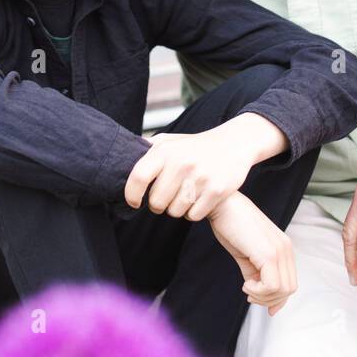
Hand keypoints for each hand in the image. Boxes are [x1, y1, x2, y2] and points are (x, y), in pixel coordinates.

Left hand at [124, 114, 283, 220]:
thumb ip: (148, 150)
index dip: (131, 195)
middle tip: (167, 197)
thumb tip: (122, 160)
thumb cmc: (195, 145)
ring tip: (185, 195)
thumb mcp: (170, 141)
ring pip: (175, 212)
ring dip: (177, 209)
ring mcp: (200, 177)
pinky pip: (194, 215)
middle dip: (159, 205)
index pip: (138, 177)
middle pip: (157, 203)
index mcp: (166, 151)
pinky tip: (198, 199)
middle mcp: (182, 163)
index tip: (134, 202)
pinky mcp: (217, 190)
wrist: (233, 143)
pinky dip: (194, 212)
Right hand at [206, 192, 296, 315]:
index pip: (290, 282)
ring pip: (282, 290)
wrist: (221, 205)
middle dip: (267, 299)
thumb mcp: (247, 254)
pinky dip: (258, 291)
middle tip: (249, 292)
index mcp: (284, 247)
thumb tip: (261, 296)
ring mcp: (279, 250)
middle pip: (289, 289)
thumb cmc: (230, 225)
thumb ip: (256, 274)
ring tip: (246, 286)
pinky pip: (271, 286)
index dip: (275, 298)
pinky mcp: (268, 253)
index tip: (257, 299)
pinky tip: (246, 282)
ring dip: (261, 296)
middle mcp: (286, 248)